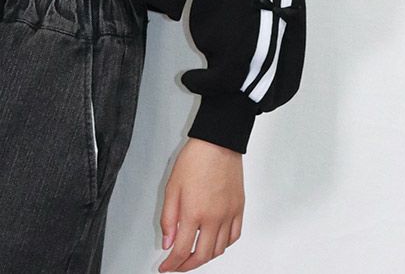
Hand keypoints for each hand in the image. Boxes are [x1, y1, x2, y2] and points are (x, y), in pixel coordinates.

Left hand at [158, 137, 243, 269]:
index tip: (165, 268)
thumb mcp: (172, 186)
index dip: (172, 264)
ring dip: (205, 257)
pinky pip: (234, 237)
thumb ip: (168, 218)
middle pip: (202, 255)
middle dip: (187, 266)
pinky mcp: (239, 209)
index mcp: (194, 212)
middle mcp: (214, 218)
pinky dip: (224, 246)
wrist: (218, 142)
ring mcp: (229, 215)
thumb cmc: (195, 159)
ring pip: (219, 250)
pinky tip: (216, 243)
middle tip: (177, 266)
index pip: (182, 250)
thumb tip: (167, 242)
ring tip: (194, 255)